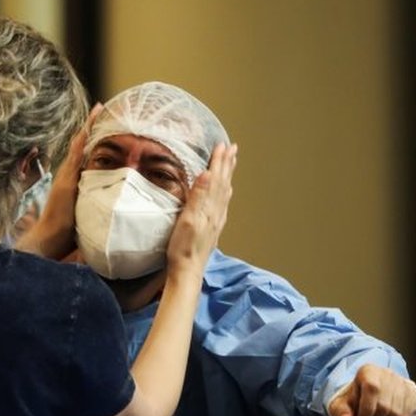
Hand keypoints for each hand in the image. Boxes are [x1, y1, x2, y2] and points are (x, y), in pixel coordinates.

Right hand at [16, 103, 103, 257]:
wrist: (51, 238)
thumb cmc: (69, 232)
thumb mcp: (87, 213)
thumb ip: (97, 207)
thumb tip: (116, 209)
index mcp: (75, 180)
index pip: (86, 155)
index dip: (95, 139)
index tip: (106, 123)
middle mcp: (69, 173)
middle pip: (82, 145)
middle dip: (93, 128)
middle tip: (104, 107)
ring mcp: (67, 173)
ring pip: (79, 145)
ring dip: (89, 127)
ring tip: (100, 108)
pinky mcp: (67, 177)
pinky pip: (76, 152)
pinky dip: (84, 137)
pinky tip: (91, 123)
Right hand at [165, 142, 237, 274]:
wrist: (188, 270)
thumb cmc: (183, 247)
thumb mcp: (188, 220)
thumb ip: (198, 197)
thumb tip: (207, 174)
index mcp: (210, 207)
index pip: (216, 179)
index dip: (219, 161)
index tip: (222, 144)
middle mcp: (216, 212)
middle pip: (223, 183)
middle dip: (227, 164)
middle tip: (232, 148)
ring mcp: (216, 220)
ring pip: (224, 191)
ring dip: (227, 175)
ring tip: (231, 163)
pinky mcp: (213, 227)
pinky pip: (222, 203)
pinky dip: (224, 192)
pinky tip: (225, 192)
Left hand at [327, 365, 415, 415]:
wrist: (371, 393)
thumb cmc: (355, 399)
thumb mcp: (341, 404)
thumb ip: (340, 411)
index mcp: (368, 371)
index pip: (372, 388)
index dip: (366, 409)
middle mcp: (387, 374)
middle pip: (385, 405)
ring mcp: (402, 382)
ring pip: (398, 412)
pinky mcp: (413, 392)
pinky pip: (408, 414)